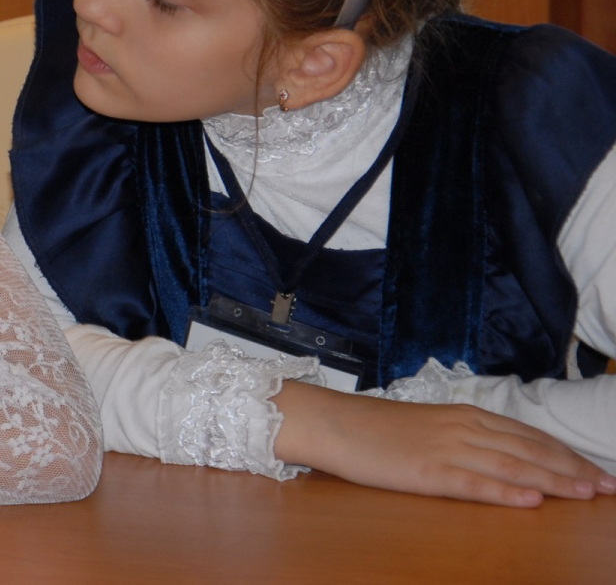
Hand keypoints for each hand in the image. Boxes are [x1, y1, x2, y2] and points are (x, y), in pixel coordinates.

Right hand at [273, 380, 615, 506]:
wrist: (330, 422)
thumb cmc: (374, 428)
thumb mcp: (428, 426)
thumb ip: (466, 437)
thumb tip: (502, 455)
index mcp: (466, 416)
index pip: (530, 437)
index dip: (568, 456)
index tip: (598, 473)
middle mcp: (463, 429)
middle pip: (530, 452)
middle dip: (574, 471)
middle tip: (609, 488)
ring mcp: (446, 450)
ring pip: (512, 468)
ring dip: (554, 483)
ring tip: (587, 495)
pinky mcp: (426, 472)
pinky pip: (473, 484)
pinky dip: (505, 493)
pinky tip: (531, 501)